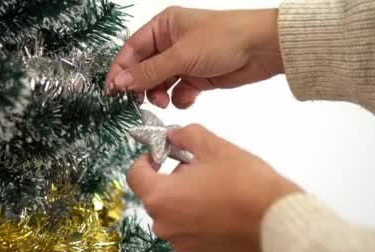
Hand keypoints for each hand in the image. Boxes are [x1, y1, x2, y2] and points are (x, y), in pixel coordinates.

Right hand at [104, 6, 282, 108]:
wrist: (262, 49)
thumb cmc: (224, 38)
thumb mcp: (180, 56)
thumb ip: (148, 73)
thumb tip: (119, 83)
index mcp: (163, 26)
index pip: (132, 50)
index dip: (120, 71)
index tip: (112, 91)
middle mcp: (171, 42)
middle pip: (144, 69)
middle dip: (141, 86)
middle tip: (139, 102)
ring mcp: (184, 61)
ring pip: (160, 84)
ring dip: (159, 95)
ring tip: (164, 102)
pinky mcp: (198, 77)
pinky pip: (179, 92)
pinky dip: (180, 98)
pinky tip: (188, 98)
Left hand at [126, 124, 300, 251]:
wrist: (278, 222)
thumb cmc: (247, 183)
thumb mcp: (215, 146)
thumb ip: (186, 135)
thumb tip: (173, 135)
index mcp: (161, 197)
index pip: (134, 175)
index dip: (146, 159)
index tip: (162, 154)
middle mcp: (164, 225)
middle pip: (156, 196)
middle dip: (172, 180)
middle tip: (200, 169)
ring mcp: (182, 245)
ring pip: (174, 216)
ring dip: (186, 202)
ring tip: (216, 192)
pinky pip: (190, 234)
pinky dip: (199, 222)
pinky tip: (223, 213)